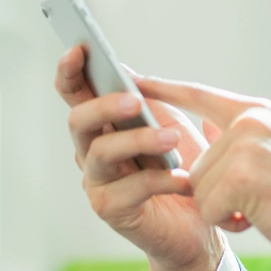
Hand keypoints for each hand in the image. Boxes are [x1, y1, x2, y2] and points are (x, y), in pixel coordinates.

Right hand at [54, 46, 223, 270]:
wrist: (199, 222)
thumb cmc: (182, 166)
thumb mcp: (170, 124)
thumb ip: (148, 100)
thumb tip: (124, 69)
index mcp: (103, 126)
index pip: (75, 94)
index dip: (70, 72)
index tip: (79, 49)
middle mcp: (91, 152)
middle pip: (79, 121)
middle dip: (104, 106)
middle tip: (133, 101)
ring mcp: (97, 182)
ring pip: (101, 153)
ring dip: (138, 141)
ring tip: (171, 139)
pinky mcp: (111, 210)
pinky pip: (130, 189)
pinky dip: (160, 180)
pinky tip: (184, 178)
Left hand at [135, 76, 270, 270]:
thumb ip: (239, 136)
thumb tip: (200, 122)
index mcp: (257, 111)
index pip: (197, 94)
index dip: (161, 89)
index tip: (129, 76)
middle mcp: (250, 120)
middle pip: (197, 162)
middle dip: (218, 192)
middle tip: (259, 198)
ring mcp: (246, 144)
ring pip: (199, 187)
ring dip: (224, 208)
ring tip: (262, 207)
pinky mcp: (241, 174)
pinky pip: (207, 207)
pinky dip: (227, 222)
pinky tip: (258, 217)